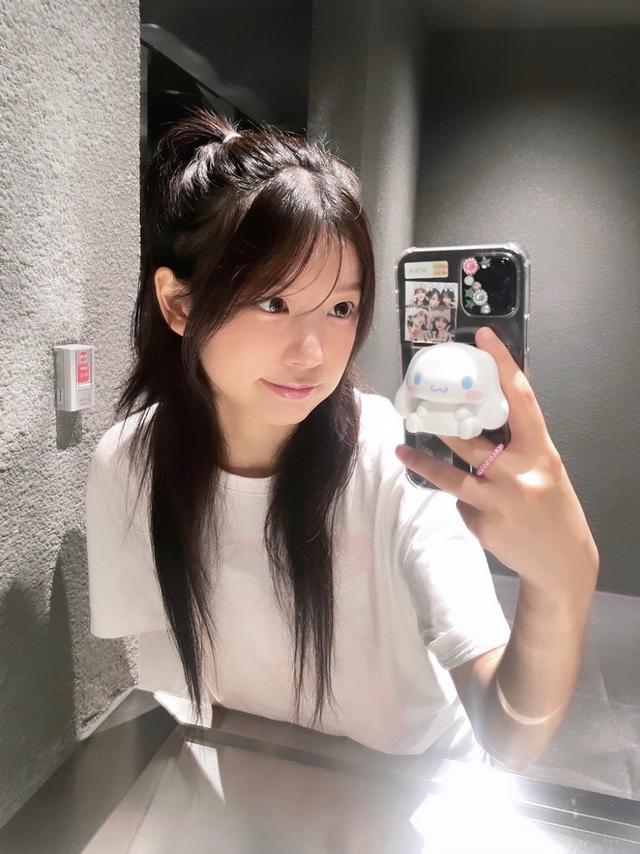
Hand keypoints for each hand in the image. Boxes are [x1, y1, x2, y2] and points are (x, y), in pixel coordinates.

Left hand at [395, 327, 598, 593]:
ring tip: (402, 450)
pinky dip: (463, 502)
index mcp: (542, 451)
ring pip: (451, 475)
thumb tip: (476, 420)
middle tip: (418, 405)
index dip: (503, 364)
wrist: (562, 564)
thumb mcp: (545, 468)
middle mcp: (521, 472)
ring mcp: (500, 501)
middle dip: (442, 424)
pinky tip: (479, 511)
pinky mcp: (484, 525)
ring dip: (424, 462)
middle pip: (471, 439)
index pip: (521, 398)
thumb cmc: (553, 506)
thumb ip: (517, 446)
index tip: (484, 335)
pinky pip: (461, 503)